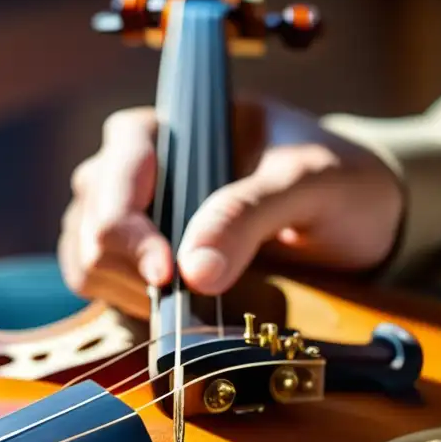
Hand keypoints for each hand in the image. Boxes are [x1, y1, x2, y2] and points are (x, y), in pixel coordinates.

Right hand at [57, 97, 404, 316]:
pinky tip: (173, 313)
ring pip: (85, 258)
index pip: (117, 171)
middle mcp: (133, 167)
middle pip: (93, 221)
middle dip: (133, 269)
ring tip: (190, 306)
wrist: (355, 216)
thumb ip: (251, 214)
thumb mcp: (310, 182)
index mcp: (168, 128)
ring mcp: (128, 214)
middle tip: (191, 302)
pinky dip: (126, 306)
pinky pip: (98, 285)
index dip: (129, 227)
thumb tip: (193, 273)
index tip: (167, 275)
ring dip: (128, 293)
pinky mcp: (134, 259)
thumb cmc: (336, 180)